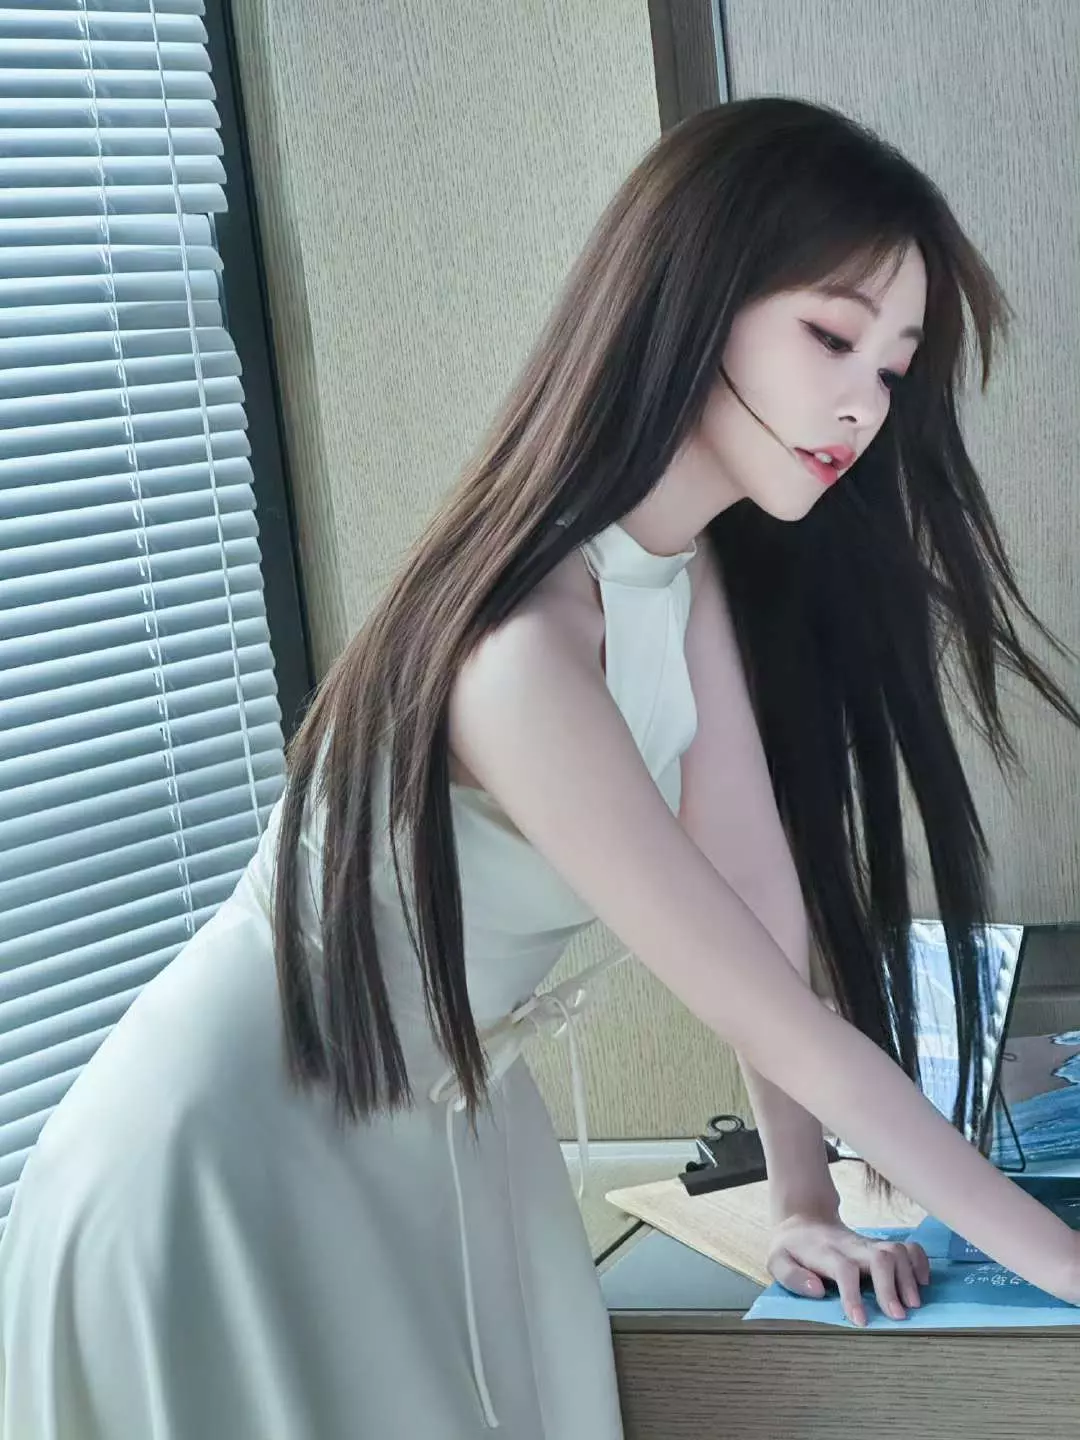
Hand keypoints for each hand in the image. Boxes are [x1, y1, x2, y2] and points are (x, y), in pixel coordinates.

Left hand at [766, 1214, 931, 1326]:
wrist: (804, 1221)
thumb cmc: (792, 1248)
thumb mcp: (777, 1261)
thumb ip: (792, 1276)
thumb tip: (818, 1290)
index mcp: (825, 1252)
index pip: (844, 1269)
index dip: (853, 1295)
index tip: (861, 1321)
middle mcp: (851, 1246)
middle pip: (880, 1256)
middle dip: (892, 1286)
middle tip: (898, 1316)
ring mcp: (868, 1244)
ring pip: (897, 1250)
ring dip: (909, 1277)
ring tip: (912, 1305)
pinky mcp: (881, 1245)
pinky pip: (907, 1246)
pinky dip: (919, 1262)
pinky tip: (922, 1282)